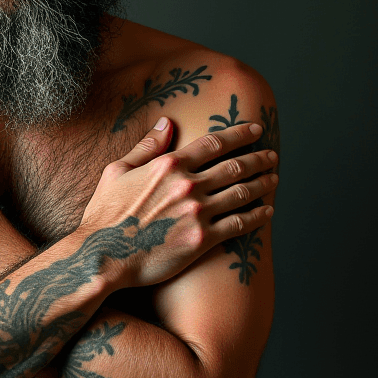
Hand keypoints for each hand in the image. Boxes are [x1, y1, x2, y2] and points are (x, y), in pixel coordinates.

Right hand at [80, 119, 276, 289]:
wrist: (102, 256)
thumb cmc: (105, 213)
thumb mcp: (118, 170)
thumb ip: (147, 146)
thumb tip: (167, 122)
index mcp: (169, 165)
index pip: (214, 143)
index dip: (239, 134)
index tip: (255, 130)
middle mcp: (188, 185)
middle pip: (234, 167)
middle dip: (258, 159)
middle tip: (271, 155)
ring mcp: (197, 213)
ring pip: (241, 193)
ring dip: (262, 184)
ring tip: (274, 179)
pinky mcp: (202, 240)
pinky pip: (239, 225)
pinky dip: (258, 216)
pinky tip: (268, 212)